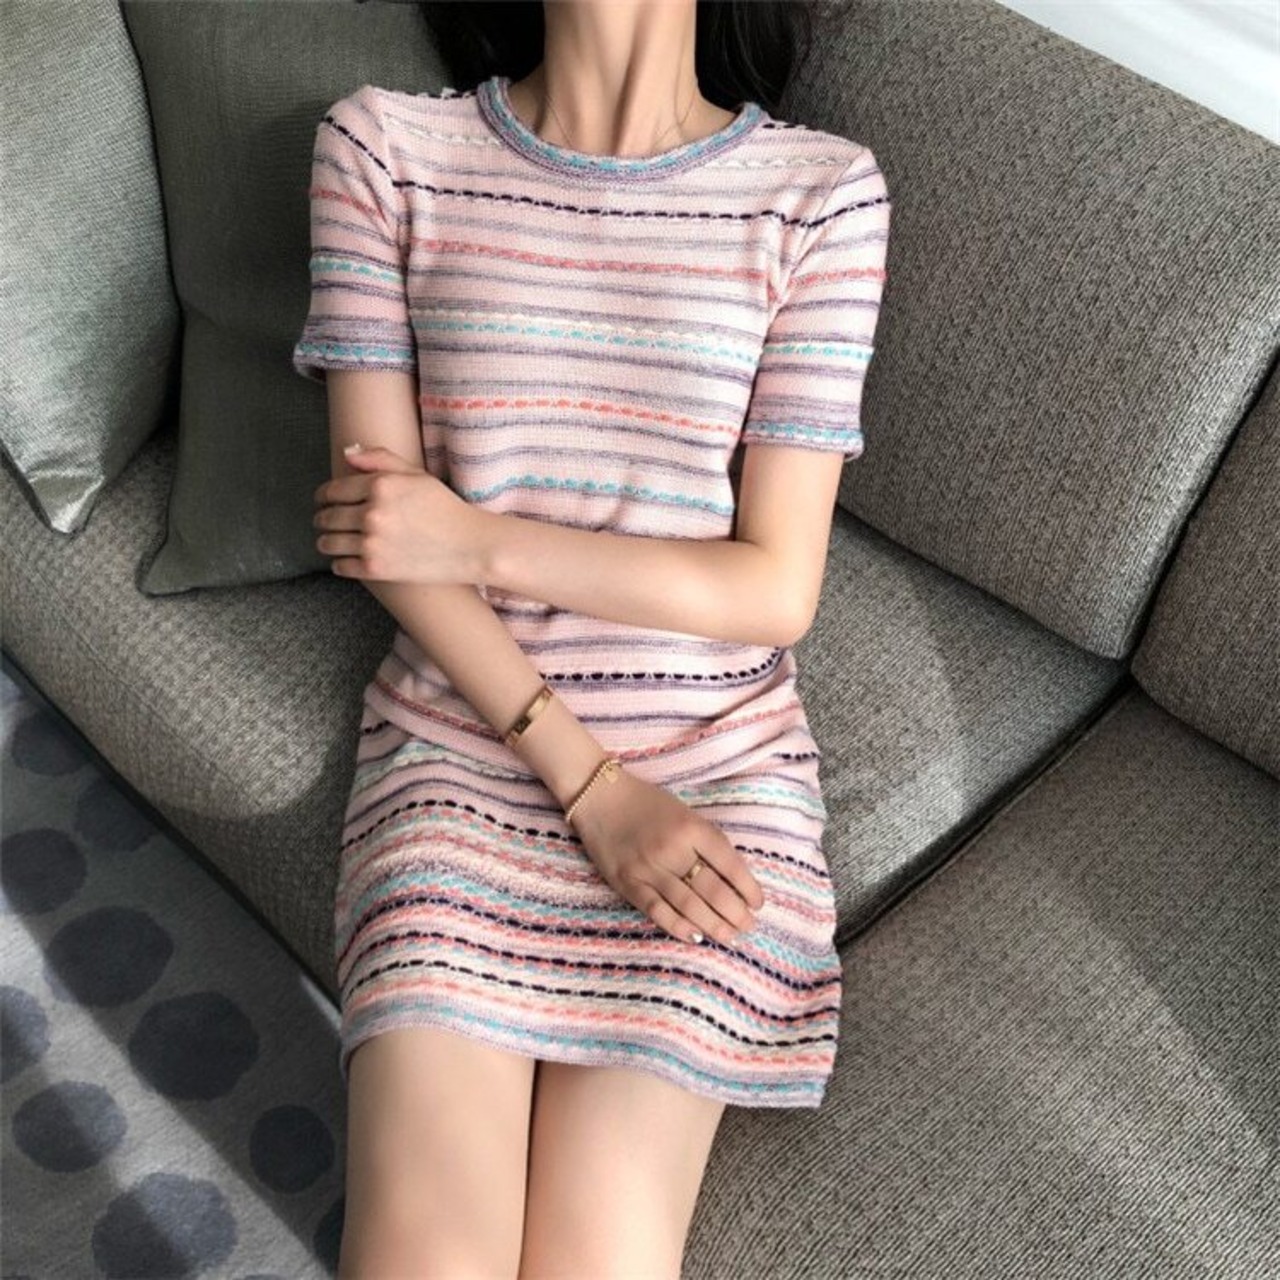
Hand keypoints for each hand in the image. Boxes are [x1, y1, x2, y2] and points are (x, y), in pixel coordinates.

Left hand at [312, 444, 487, 584]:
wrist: (470, 546)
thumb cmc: (445, 508)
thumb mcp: (416, 475)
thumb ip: (379, 459)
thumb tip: (347, 452)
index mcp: (380, 486)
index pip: (332, 490)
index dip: (323, 496)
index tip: (324, 501)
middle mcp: (372, 514)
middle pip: (327, 517)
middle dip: (323, 519)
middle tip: (326, 522)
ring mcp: (372, 543)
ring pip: (328, 543)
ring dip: (327, 541)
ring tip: (334, 541)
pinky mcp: (376, 569)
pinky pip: (340, 566)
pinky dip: (340, 563)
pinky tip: (349, 558)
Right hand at [569, 766, 765, 946]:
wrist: (599, 796)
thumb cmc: (646, 802)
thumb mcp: (684, 811)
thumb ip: (705, 840)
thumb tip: (731, 878)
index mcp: (691, 827)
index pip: (729, 864)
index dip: (748, 888)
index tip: (757, 903)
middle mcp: (672, 849)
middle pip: (712, 889)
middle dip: (736, 913)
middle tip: (748, 926)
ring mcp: (648, 868)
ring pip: (689, 905)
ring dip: (713, 925)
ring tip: (729, 936)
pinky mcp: (627, 883)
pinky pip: (657, 911)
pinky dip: (678, 927)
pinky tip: (695, 936)